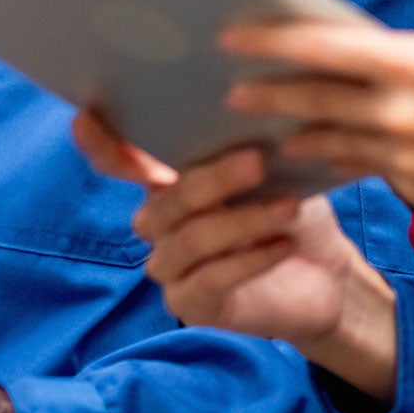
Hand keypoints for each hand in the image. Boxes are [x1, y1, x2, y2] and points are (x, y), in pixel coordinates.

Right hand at [70, 110, 398, 403]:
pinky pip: (210, 280)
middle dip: (211, 180)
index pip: (120, 163)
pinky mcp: (190, 306)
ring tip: (288, 208)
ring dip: (241, 221)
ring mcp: (170, 268)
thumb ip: (243, 146)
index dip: (100, 144)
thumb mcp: (275, 170)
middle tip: (257, 162)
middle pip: (165, 201)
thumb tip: (245, 106)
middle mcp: (158, 224)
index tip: (84, 118)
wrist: (329, 278)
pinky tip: (282, 245)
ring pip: (190, 240)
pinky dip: (249, 260)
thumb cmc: (294, 211)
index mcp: (167, 183)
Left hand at [223, 17, 413, 207]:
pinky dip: (340, 159)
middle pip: (315, 101)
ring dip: (295, 134)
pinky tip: (317, 153)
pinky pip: (367, 170)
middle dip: (266, 94)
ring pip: (333, 143)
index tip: (235, 35)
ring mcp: (411, 160)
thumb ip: (407, 51)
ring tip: (262, 127)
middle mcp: (405, 116)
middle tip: (230, 87)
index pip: (324, 48)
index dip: (271, 41)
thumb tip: (364, 54)